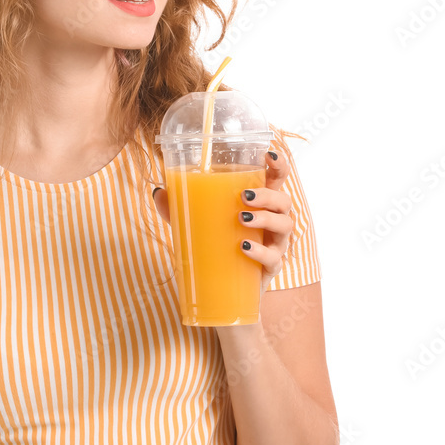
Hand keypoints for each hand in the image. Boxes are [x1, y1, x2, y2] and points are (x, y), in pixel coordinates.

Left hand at [152, 150, 293, 291]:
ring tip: (242, 218)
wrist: (224, 290)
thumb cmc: (217, 246)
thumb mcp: (196, 223)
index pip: (277, 180)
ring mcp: (275, 245)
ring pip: (285, 226)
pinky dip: (260, 252)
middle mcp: (273, 222)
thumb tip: (159, 192)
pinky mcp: (270, 269)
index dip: (280, 165)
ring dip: (265, 219)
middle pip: (284, 201)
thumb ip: (178, 207)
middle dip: (268, 195)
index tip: (269, 153)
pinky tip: (244, 248)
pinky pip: (274, 259)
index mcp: (260, 205)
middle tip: (244, 196)